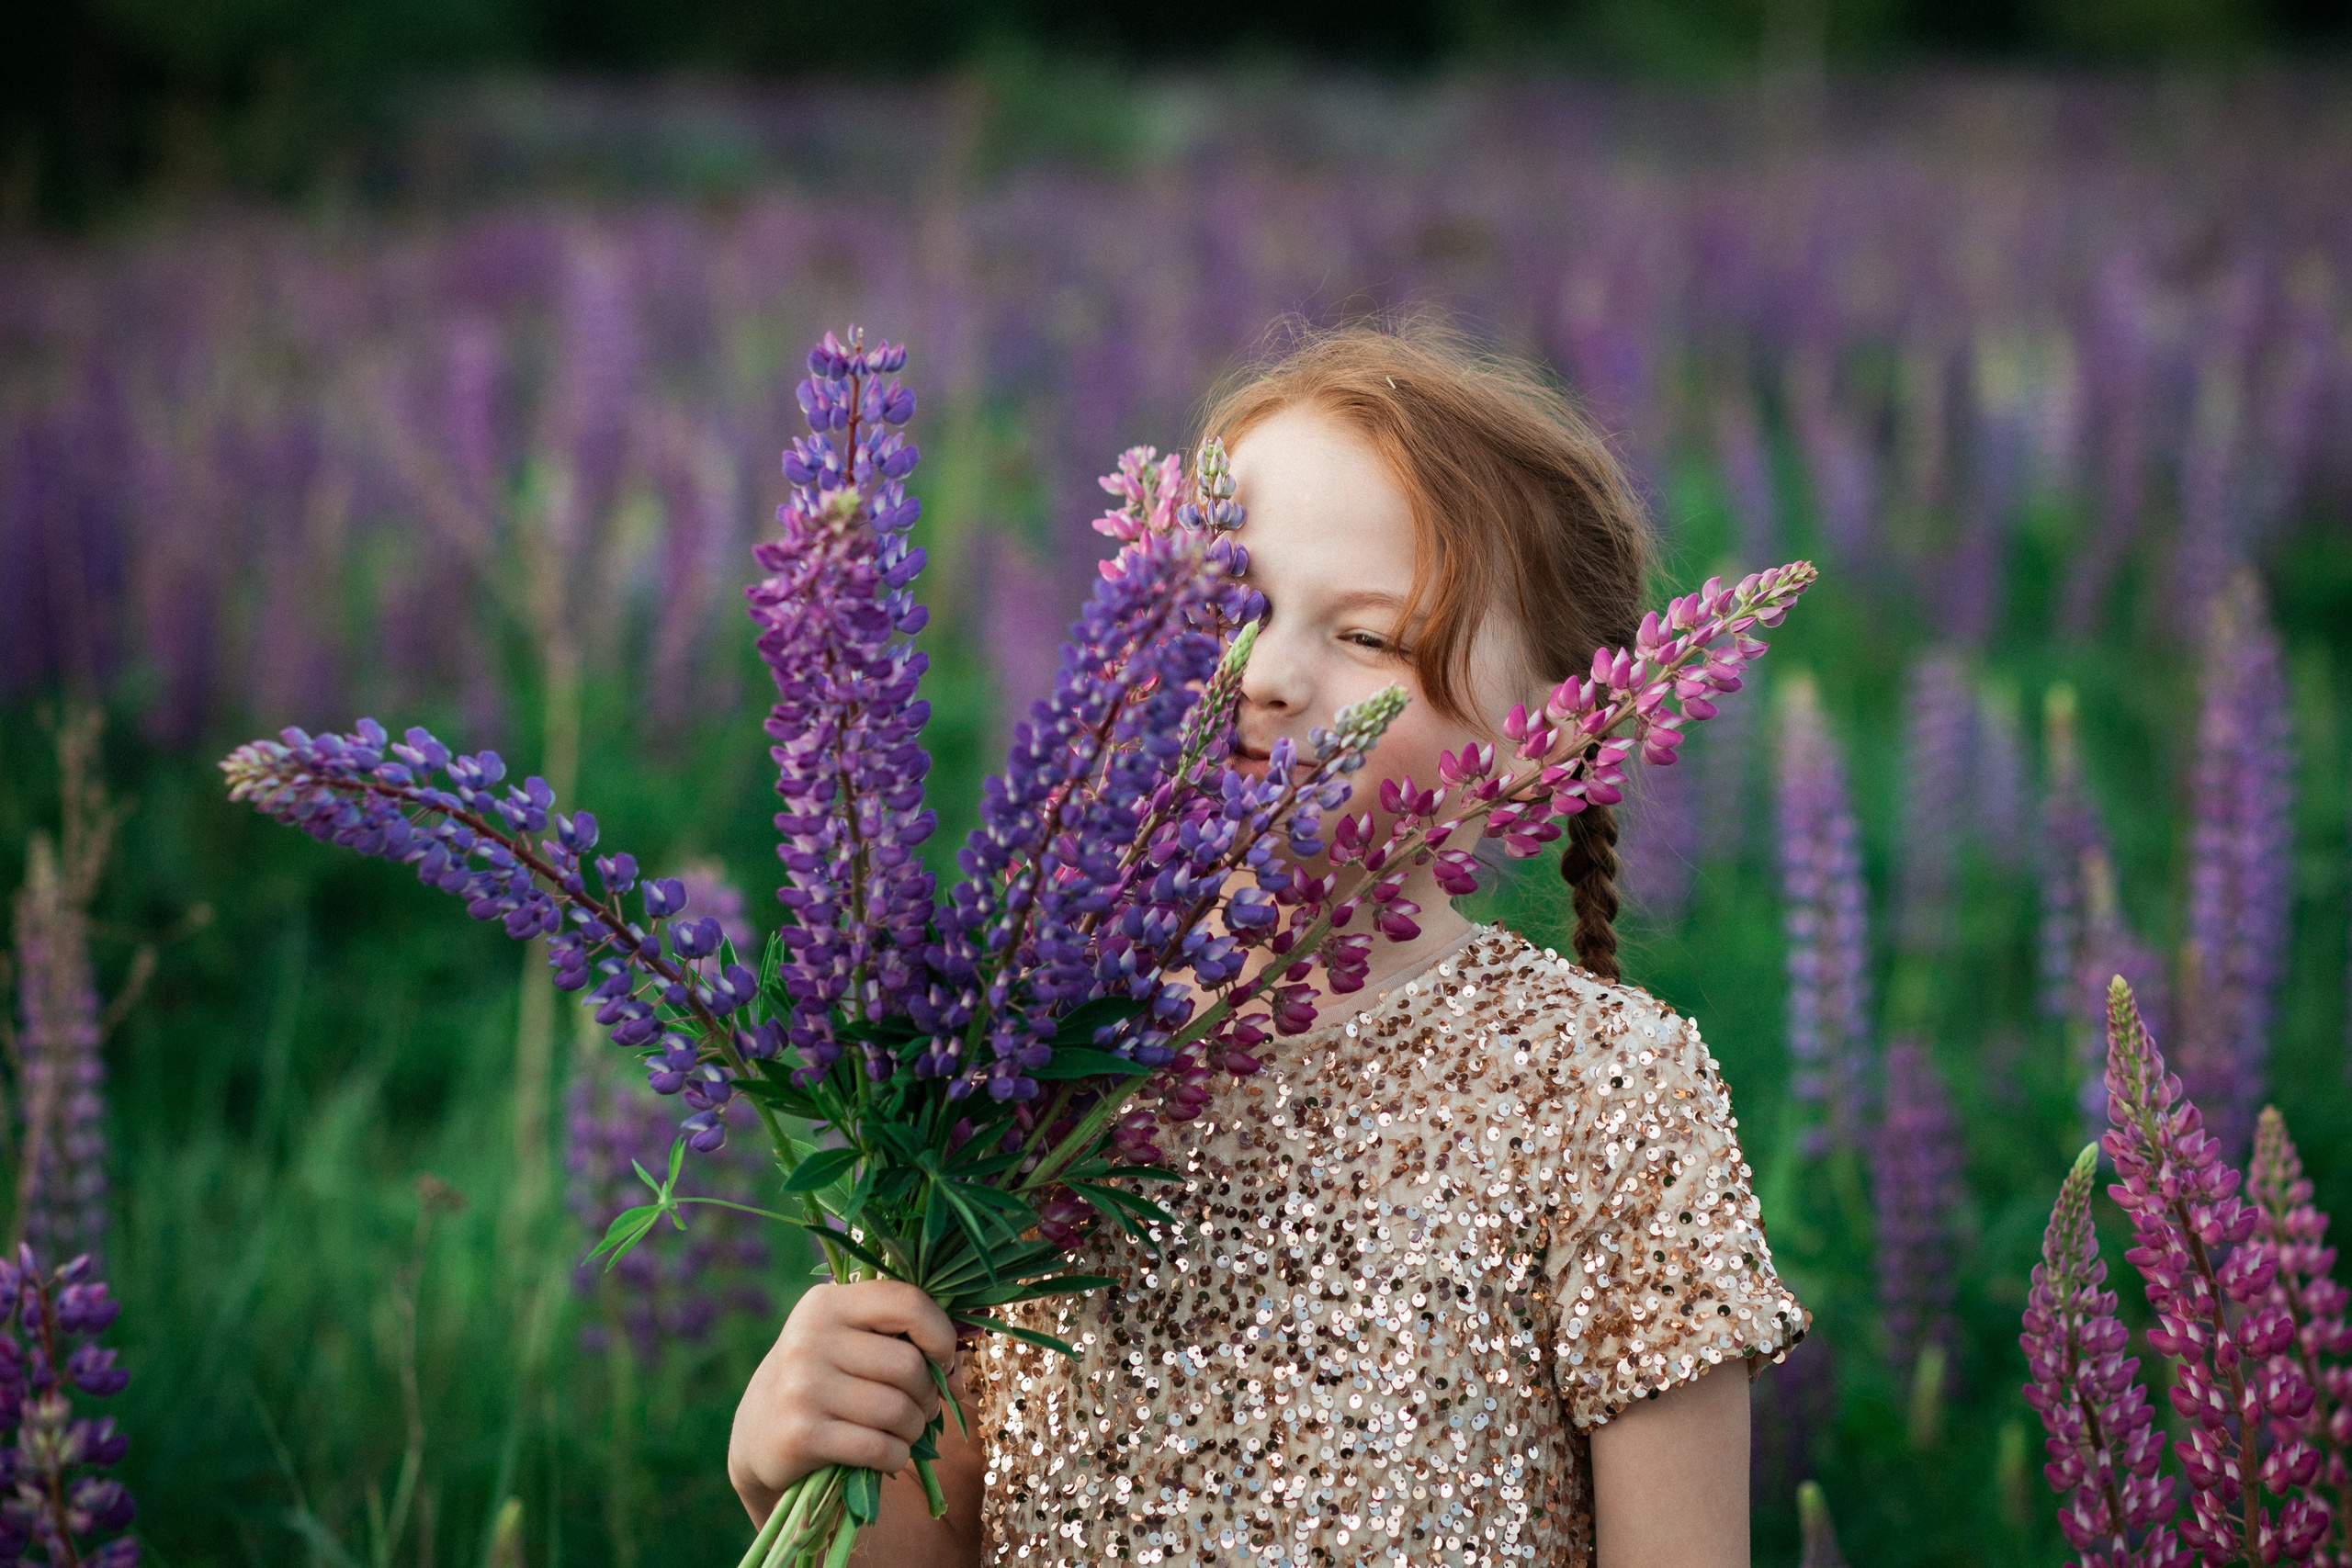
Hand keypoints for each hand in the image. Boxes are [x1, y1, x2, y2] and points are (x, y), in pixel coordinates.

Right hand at [729, 1279, 961, 1524]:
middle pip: (908, 1366)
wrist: (759, 1434)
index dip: (941, 1334)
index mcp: (827, 1303)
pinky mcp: (802, 1434)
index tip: (943, 1361)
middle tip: (921, 1408)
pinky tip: (888, 1454)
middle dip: (928, 1395)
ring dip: (914, 1429)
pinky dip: (897, 1456)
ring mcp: (802, 1386)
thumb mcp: (849, 1340)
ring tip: (904, 1430)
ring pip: (898, 1410)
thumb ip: (900, 1333)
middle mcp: (810, 1338)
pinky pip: (879, 1447)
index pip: (906, 1302)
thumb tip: (961, 1361)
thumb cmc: (826, 1379)